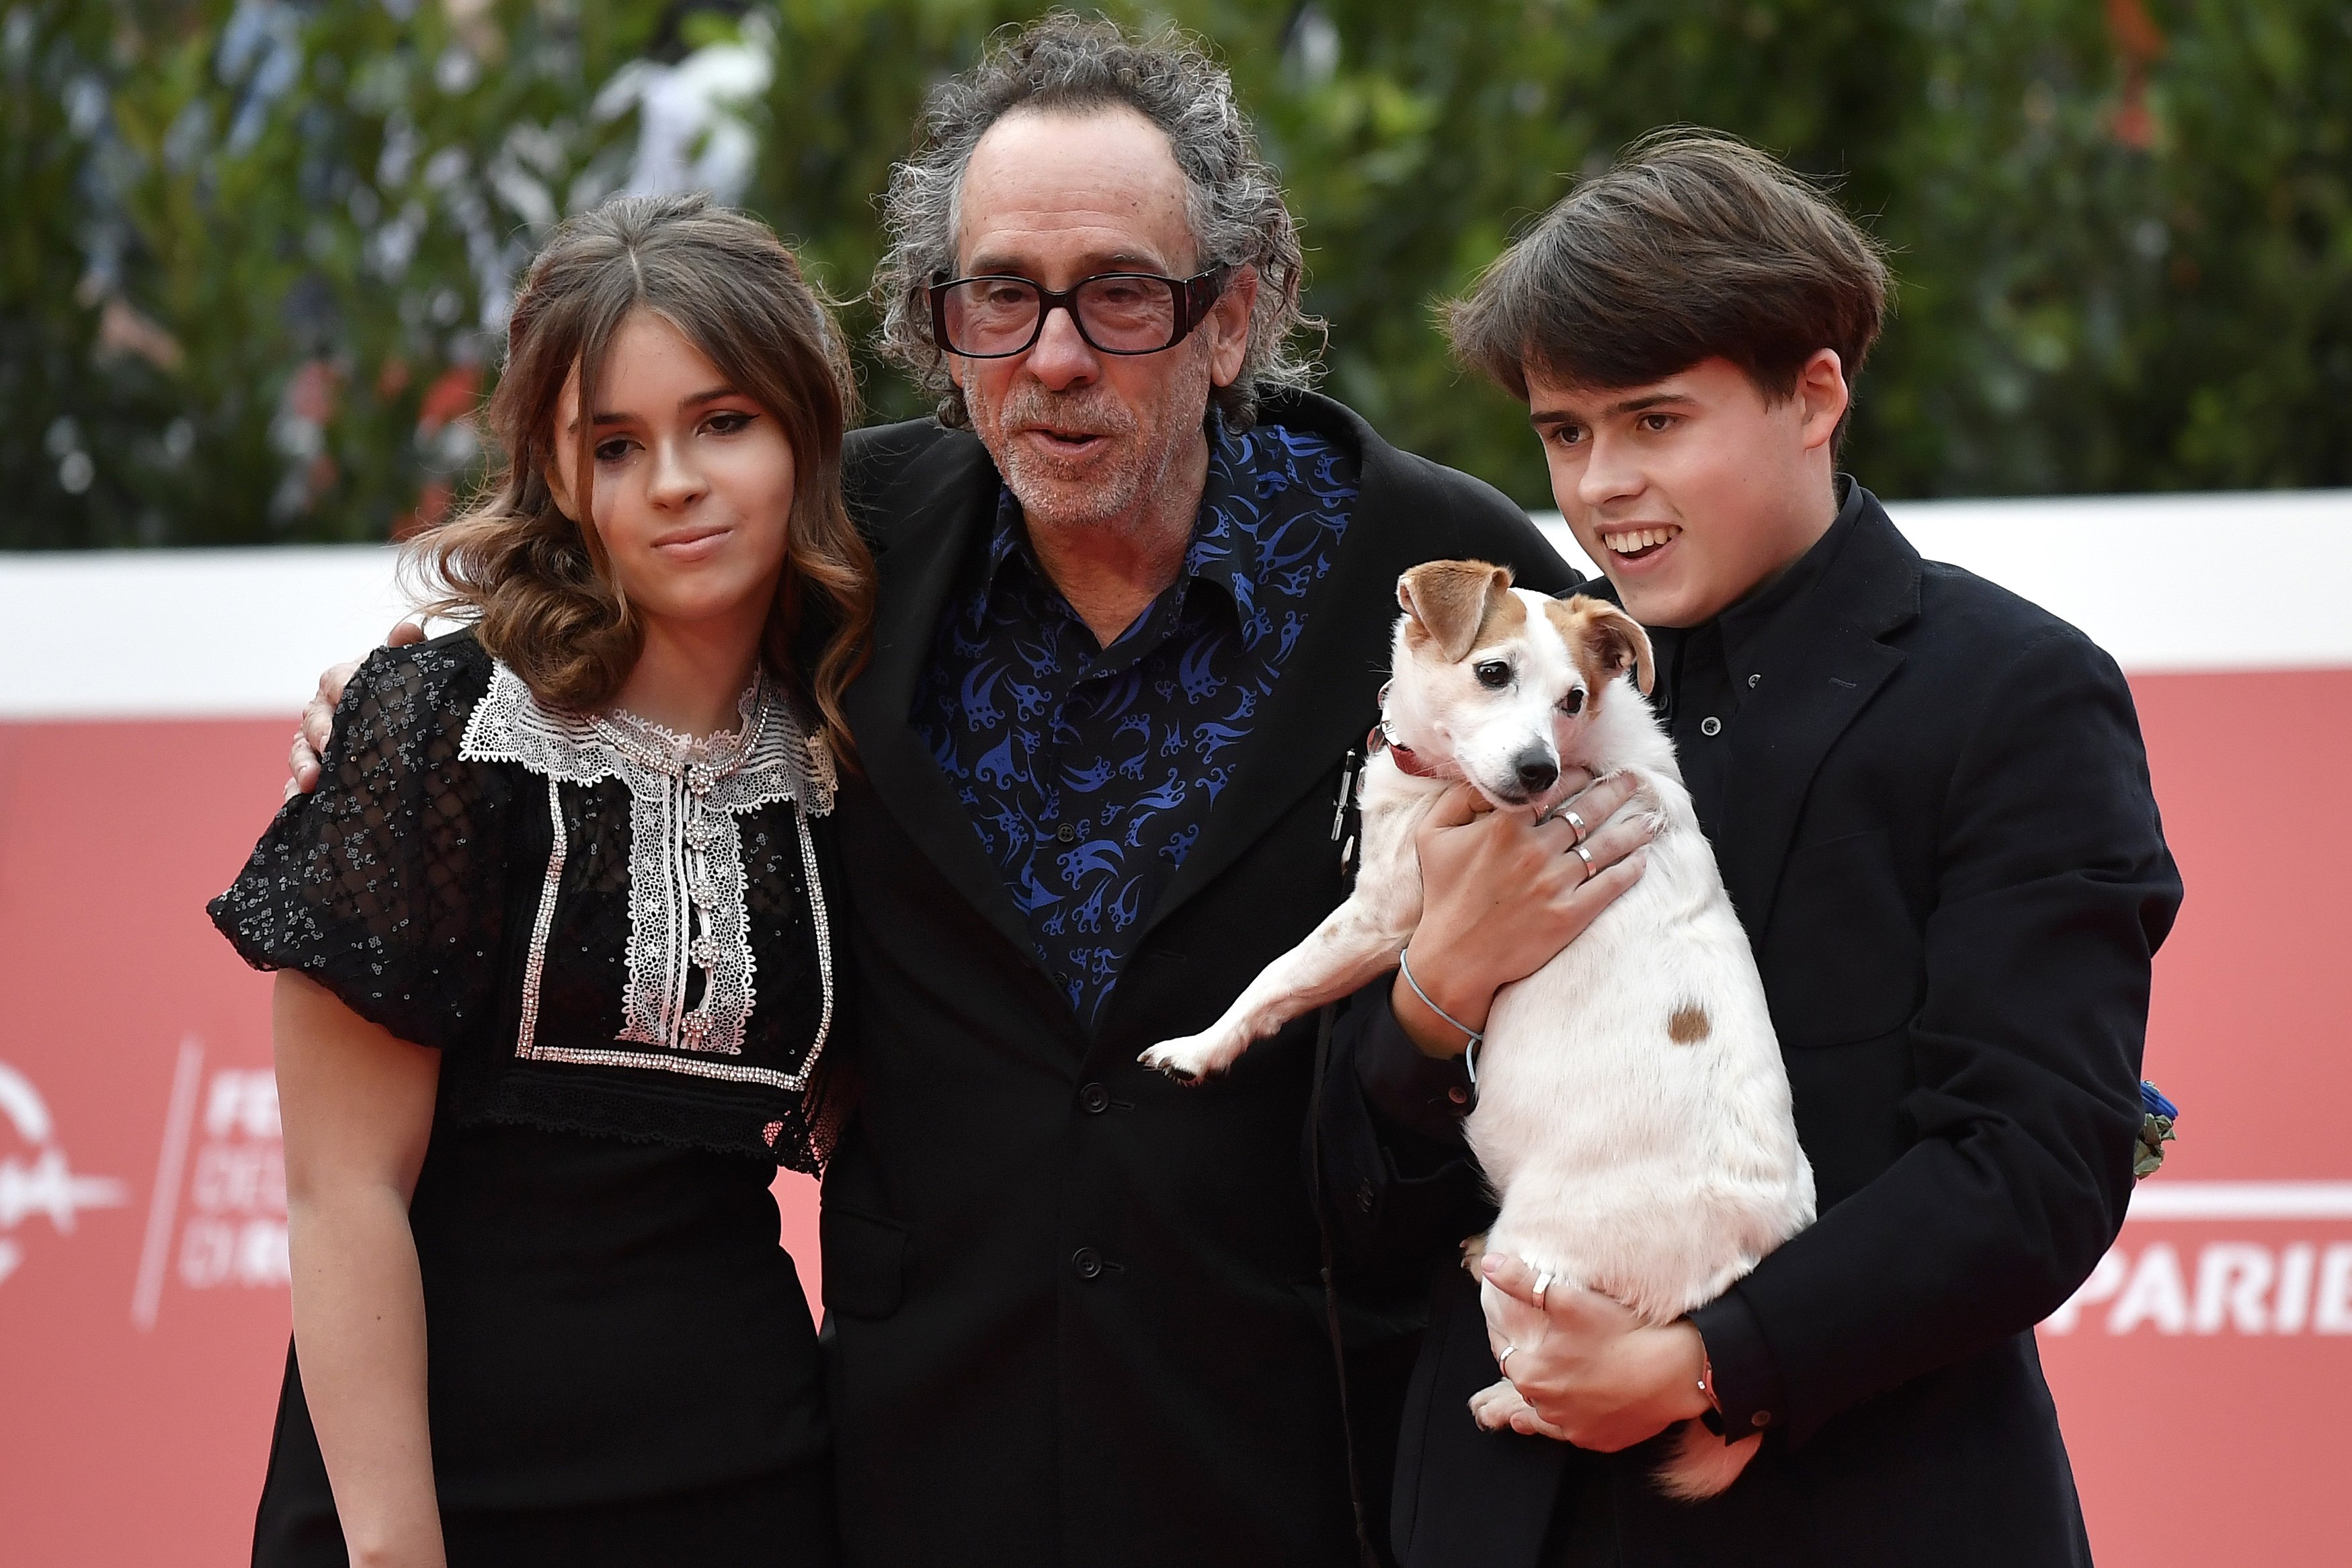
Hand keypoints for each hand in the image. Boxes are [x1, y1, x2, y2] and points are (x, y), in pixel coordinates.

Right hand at [286, 620, 426, 799]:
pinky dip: (295, 795)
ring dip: (302, 766)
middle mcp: (325, 713)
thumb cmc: (399, 698)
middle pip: (315, 719)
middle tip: (331, 746)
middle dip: (320, 732)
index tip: (347, 697)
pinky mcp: (314, 775)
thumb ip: (406, 652)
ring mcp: (315, 745)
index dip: (342, 687)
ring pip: (301, 753)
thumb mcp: (405, 675)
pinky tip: (298, 804)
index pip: (337, 680)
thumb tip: (408, 630)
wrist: (402, 734)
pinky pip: (298, 786)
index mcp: (345, 684)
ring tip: (310, 782)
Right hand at [1390, 771, 1655, 1055]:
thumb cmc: (1443, 894)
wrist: (1454, 959)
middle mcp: (1535, 850)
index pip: (1554, 789)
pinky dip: (1630, 869)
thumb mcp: (1432, 835)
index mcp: (1505, 826)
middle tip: (1636, 779)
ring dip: (1633, 826)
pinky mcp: (1570, 915)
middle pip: (1588, 811)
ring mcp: (1555, 884)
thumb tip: (1488, 779)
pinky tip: (1642, 858)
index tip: (1592, 772)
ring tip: (1652, 815)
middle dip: (1616, 791)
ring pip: (1606, 844)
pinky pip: (1610, 885)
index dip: (1579, 776)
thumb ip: (1458, 798)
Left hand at [1475, 1252, 1708, 1450]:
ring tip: (1572, 1375)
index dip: (1519, 1342)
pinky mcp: (1602, 1441)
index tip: (1533, 1333)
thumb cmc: (1621, 1333)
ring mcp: (1575, 1430)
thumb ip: (1522, 1281)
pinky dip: (1583, 1415)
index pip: (1509, 1358)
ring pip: (1553, 1411)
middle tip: (1558, 1350)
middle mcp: (1547, 1410)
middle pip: (1531, 1385)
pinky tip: (1593, 1399)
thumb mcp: (1566, 1298)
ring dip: (1558, 1395)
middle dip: (1539, 1368)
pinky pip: (1582, 1429)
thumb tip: (1489, 1265)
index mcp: (1531, 1376)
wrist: (1677, 1370)